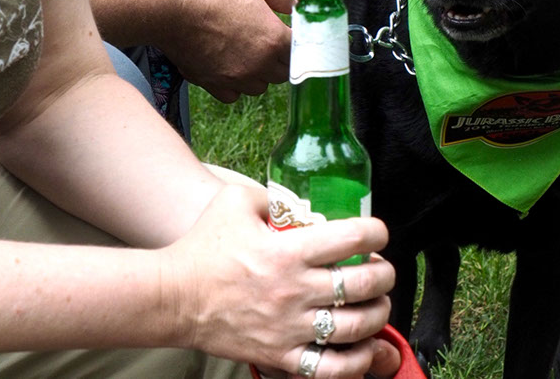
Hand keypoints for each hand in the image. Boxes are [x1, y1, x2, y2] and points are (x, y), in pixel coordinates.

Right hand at [159, 0, 292, 102]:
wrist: (172, 8)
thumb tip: (294, 6)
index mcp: (274, 39)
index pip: (301, 51)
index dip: (297, 42)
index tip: (289, 34)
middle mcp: (259, 64)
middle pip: (282, 72)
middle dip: (279, 58)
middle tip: (268, 42)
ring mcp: (236, 78)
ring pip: (259, 86)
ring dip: (258, 74)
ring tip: (247, 55)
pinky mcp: (214, 84)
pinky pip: (233, 95)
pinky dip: (234, 85)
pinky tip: (228, 68)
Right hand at [159, 185, 394, 375]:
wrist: (174, 296)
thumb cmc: (202, 246)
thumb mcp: (233, 201)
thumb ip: (269, 197)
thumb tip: (294, 201)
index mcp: (287, 250)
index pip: (350, 237)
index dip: (375, 231)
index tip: (378, 231)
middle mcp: (295, 290)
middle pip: (363, 284)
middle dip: (385, 273)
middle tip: (382, 268)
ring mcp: (290, 327)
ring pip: (356, 327)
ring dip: (377, 313)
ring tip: (377, 303)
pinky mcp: (281, 355)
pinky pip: (332, 368)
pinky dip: (356, 360)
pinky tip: (361, 346)